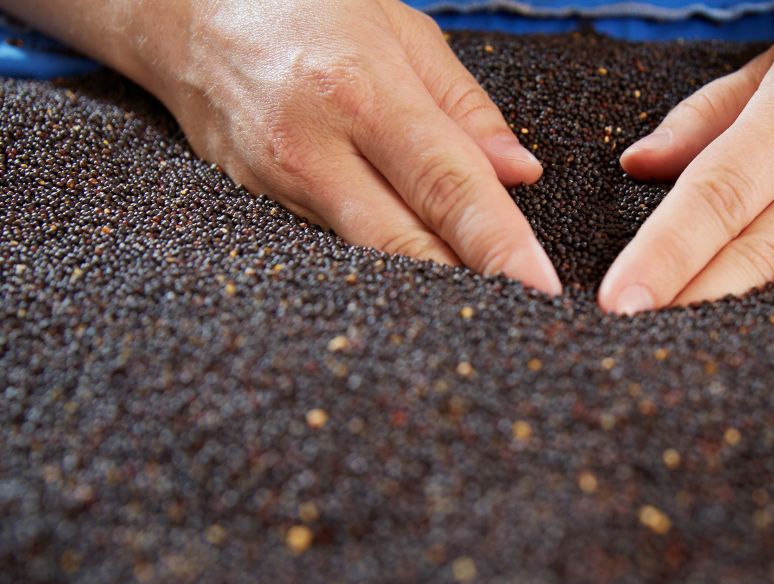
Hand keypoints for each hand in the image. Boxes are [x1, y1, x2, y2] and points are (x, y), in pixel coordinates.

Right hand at [127, 0, 561, 292]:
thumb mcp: (400, 27)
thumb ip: (465, 106)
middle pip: (407, 247)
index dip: (500, 245)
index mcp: (363, 91)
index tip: (543, 287)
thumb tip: (520, 174)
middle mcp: (315, 148)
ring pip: (372, 261)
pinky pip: (337, 252)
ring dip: (432, 289)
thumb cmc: (303, 4)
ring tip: (488, 305)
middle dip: (472, 286)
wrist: (182, 9)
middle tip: (527, 314)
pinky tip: (423, 285)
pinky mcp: (257, 206)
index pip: (449, 187)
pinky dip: (385, 271)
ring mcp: (278, 184)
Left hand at [598, 0, 773, 312]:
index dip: (667, 253)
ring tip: (667, 340)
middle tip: (630, 341)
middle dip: (691, 302)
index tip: (618, 299)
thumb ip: (709, 115)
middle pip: (760, 253)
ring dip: (730, 308)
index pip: (720, 192)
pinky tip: (734, 318)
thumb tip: (636, 166)